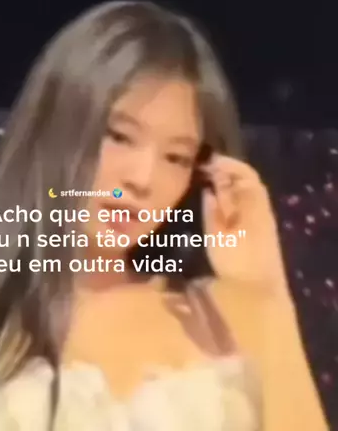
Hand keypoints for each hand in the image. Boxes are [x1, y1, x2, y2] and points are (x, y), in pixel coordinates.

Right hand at [200, 154, 289, 297]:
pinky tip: (210, 203)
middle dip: (221, 174)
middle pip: (241, 182)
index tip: (204, 161)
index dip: (226, 164)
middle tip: (196, 171)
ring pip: (239, 195)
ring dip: (222, 187)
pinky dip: (225, 200)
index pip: (244, 173)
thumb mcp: (219, 234)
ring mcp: (256, 219)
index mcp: (253, 203)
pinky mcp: (251, 231)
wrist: (257, 291)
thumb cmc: (237, 261)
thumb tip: (208, 188)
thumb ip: (213, 209)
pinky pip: (238, 206)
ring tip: (199, 183)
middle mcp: (257, 207)